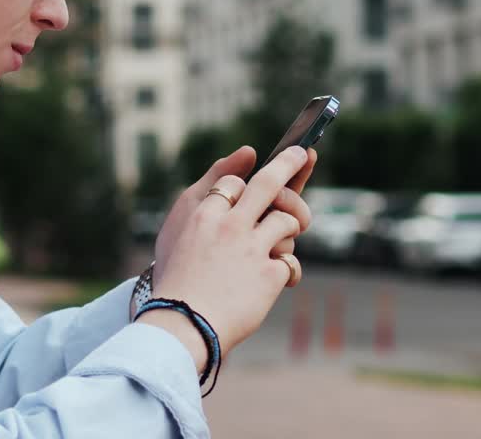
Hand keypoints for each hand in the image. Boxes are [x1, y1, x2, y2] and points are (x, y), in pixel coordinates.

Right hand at [139, 146, 315, 364]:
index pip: (236, 183)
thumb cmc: (177, 280)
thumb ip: (209, 195)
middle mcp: (231, 225)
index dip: (246, 184)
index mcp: (205, 214)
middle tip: (303, 153)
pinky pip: (291, 264)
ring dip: (288, 233)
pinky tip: (278, 282)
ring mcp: (252, 249)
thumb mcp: (178, 230)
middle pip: (270, 183)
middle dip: (290, 162)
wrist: (181, 326)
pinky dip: (288, 273)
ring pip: (287, 222)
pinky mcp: (270, 275)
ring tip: (278, 248)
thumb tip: (244, 155)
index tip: (256, 181)